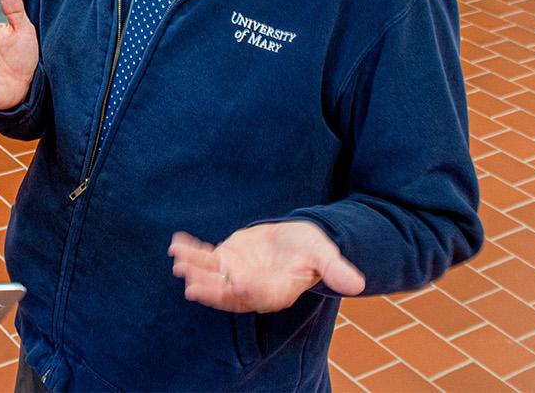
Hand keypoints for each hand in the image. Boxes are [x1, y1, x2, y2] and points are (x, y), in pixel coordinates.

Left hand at [168, 221, 364, 313]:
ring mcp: (235, 275)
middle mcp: (251, 288)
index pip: (257, 294)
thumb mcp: (324, 255)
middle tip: (189, 281)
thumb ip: (335, 270)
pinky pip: (205, 259)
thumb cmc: (310, 249)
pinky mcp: (225, 260)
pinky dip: (191, 252)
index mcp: (275, 291)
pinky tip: (177, 244)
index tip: (232, 278)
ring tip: (178, 260)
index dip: (244, 288)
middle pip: (227, 293)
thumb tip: (358, 285)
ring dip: (194, 269)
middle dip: (209, 288)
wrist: (295, 240)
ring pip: (212, 278)